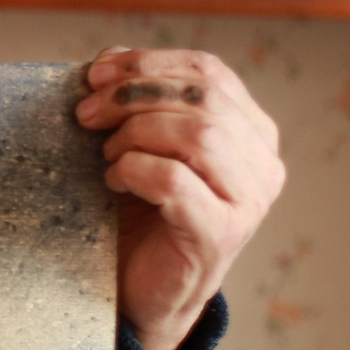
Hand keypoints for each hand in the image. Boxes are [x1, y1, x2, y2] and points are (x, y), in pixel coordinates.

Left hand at [74, 47, 284, 349]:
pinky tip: (115, 182)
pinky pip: (175, 181)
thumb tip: (110, 58)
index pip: (210, 71)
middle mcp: (263, 164)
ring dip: (136, 134)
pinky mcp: (221, 234)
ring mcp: (249, 201)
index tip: (96, 73)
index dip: (149, 62)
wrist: (144, 290)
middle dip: (133, 95)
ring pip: (197, 135)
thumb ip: (137, 99)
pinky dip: (134, 170)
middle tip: (86, 114)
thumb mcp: (141, 143)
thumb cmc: (142, 213)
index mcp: (252, 131)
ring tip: (107, 154)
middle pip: (202, 98)